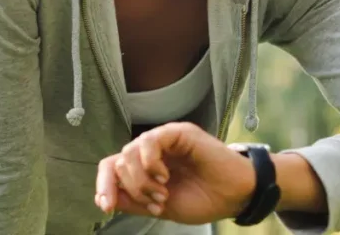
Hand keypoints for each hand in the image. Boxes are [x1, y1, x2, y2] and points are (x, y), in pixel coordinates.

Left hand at [94, 122, 255, 224]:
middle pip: (118, 161)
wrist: (234, 196)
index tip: (106, 208)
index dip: (104, 186)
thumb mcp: (161, 207)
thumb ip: (133, 201)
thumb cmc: (204, 199)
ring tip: (163, 193)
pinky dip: (150, 161)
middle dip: (131, 188)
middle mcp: (152, 151)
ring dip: (141, 179)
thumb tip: (105, 199)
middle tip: (156, 203)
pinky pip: (150, 140)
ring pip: (130, 151)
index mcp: (146, 167)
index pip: (112, 168)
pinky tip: (164, 176)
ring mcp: (165, 140)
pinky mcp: (178, 132)